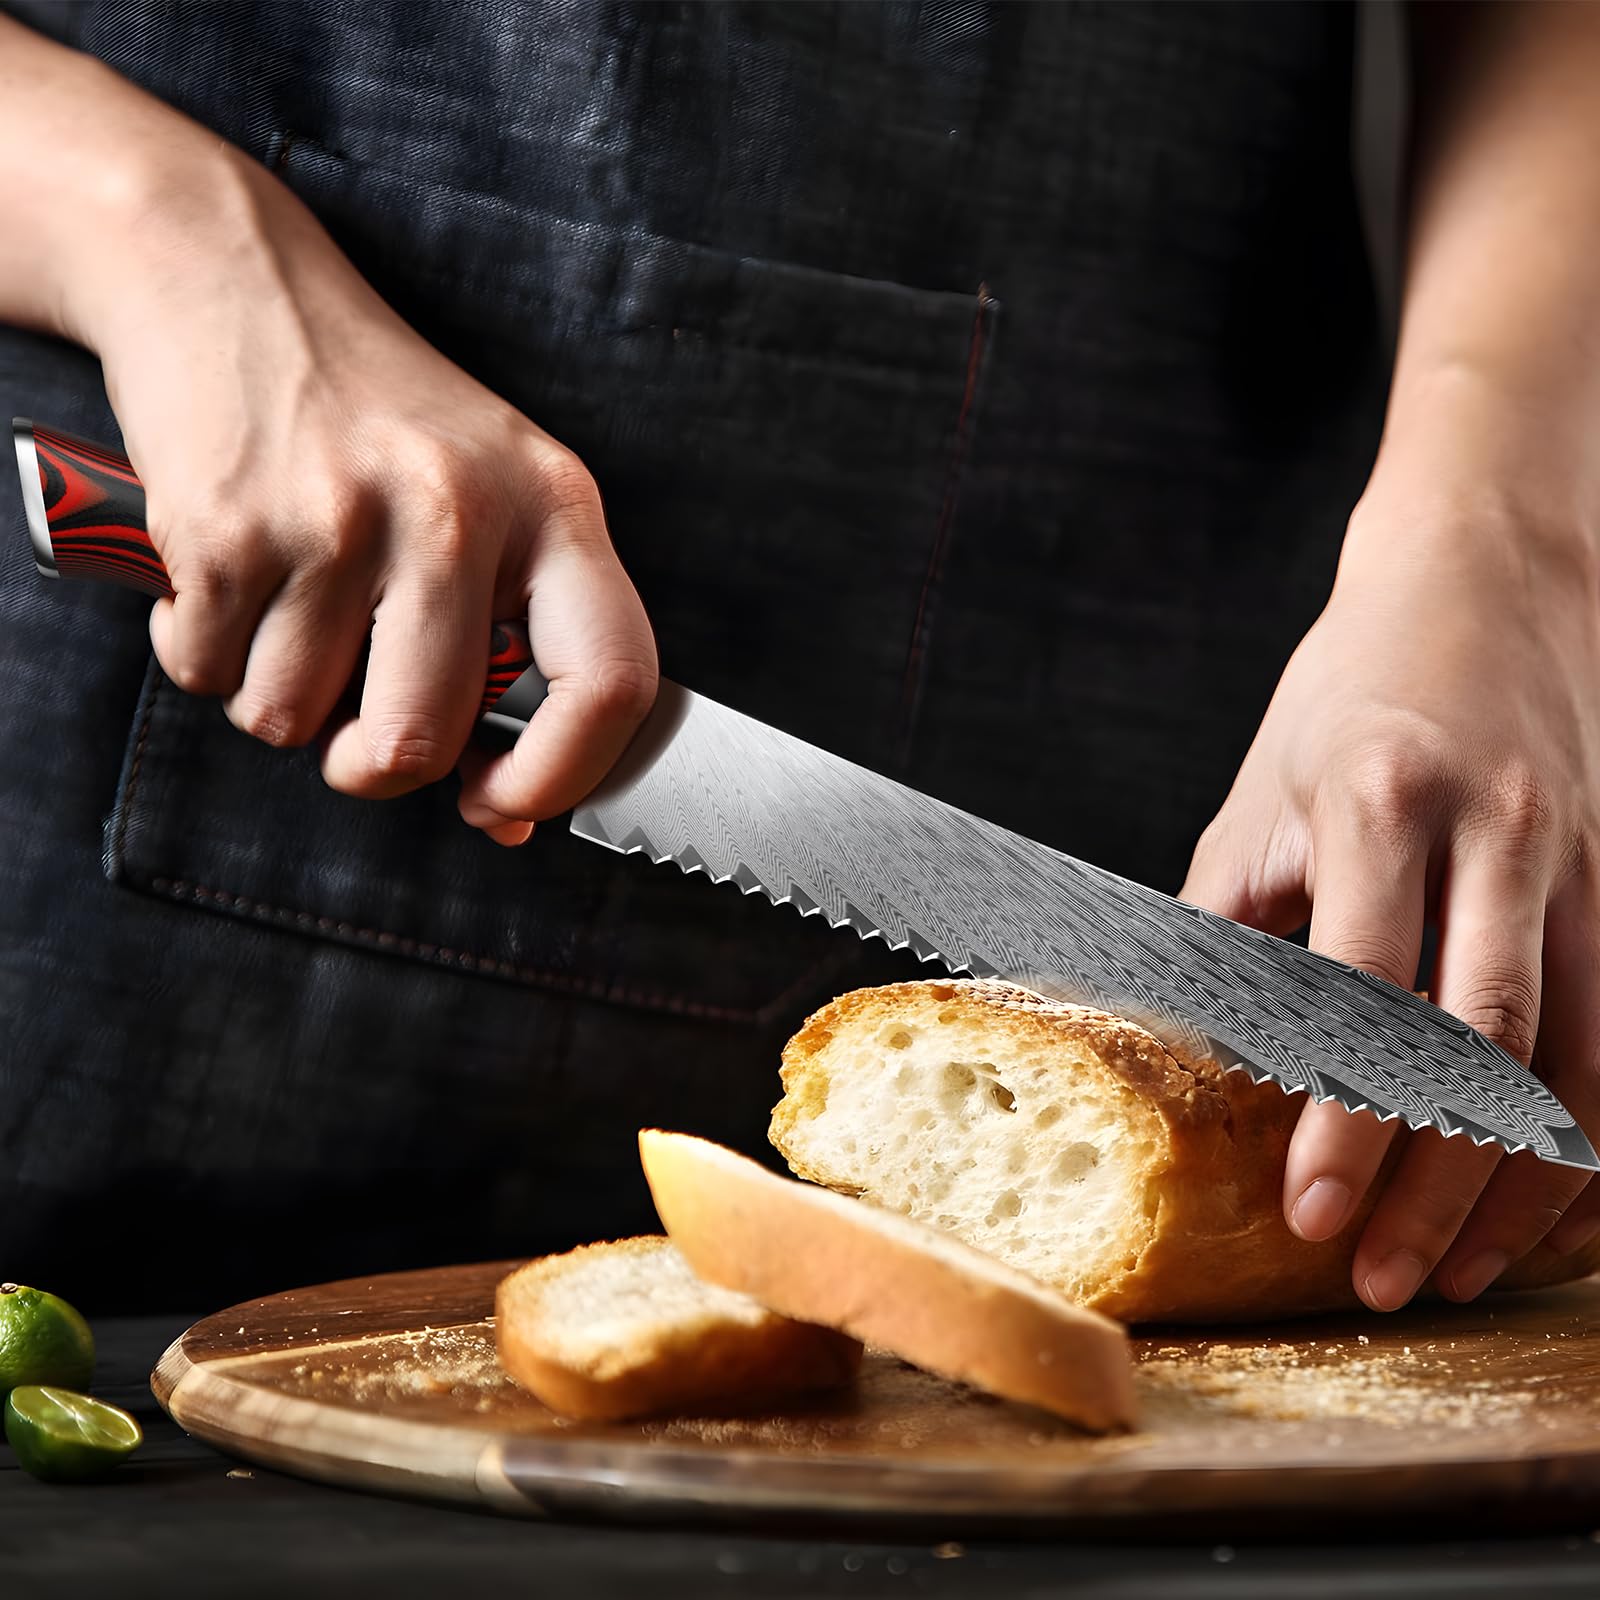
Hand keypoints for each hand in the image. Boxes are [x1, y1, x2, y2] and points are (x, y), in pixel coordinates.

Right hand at [52, 114, 655, 845]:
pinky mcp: (228, 524)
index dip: (564, 778)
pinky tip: (231, 578)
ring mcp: (340, 518)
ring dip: (277, 698)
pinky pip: (208, 674)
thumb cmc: (379, 416)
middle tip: (354, 726)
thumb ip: (520, 644)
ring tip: (287, 607)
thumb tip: (511, 819)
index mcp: (554, 508)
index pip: (610, 680)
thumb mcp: (493, 494)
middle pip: (419, 741)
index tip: (506, 806)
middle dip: (370, 764)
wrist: (234, 282)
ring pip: (294, 723)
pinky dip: (204, 651)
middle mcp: (457, 512)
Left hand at [1181, 464, 1599, 1309]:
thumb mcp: (1258, 800)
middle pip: (1485, 1044)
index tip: (1311, 1214)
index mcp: (1380, 801)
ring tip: (1459, 1272)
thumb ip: (1228, 928)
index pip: (1367, 991)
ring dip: (1521, 1184)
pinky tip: (1551, 1210)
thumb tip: (1193, 1060)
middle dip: (1435, 1181)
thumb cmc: (1345, 700)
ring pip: (1577, 1055)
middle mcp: (1498, 833)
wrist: (1481, 585)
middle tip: (1382, 1279)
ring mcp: (1581, 858)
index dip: (1344, 1117)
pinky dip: (1595, 1138)